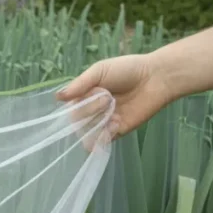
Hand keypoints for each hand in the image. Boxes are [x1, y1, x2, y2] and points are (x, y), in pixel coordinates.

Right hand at [57, 54, 175, 137]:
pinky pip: (100, 142)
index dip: (77, 104)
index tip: (91, 92)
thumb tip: (57, 97)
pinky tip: (116, 123)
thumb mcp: (99, 70)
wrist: (155, 78)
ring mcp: (103, 123)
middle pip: (77, 122)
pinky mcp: (116, 132)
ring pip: (87, 133)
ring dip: (98, 123)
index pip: (69, 109)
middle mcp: (91, 112)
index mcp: (84, 97)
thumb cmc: (127, 70)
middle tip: (108, 98)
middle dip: (90, 111)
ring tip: (114, 113)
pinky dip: (104, 136)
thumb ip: (79, 84)